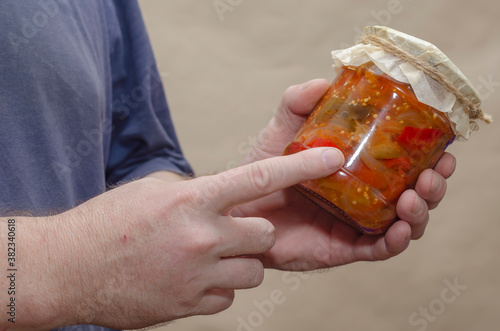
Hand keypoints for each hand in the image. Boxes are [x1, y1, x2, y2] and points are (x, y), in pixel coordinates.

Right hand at [9, 148, 343, 329]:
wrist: (68, 269)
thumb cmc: (108, 223)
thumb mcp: (155, 190)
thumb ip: (198, 192)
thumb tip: (226, 196)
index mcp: (193, 198)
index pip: (261, 176)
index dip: (302, 165)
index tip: (333, 157)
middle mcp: (202, 236)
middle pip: (265, 234)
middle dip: (258, 232)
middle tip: (234, 230)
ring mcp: (198, 274)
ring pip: (254, 270)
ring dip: (239, 262)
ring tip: (207, 256)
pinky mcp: (191, 304)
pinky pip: (230, 295)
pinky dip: (220, 286)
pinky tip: (192, 278)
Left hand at [235, 79, 456, 270]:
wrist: (237, 208)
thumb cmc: (262, 169)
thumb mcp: (281, 130)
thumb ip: (298, 103)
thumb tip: (324, 81)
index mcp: (359, 170)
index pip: (405, 165)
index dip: (431, 158)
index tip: (444, 148)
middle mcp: (364, 198)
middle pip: (414, 195)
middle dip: (433, 186)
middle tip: (434, 173)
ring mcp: (356, 224)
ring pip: (404, 224)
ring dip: (420, 212)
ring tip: (414, 197)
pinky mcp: (343, 248)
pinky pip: (377, 250)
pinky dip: (394, 242)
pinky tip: (399, 230)